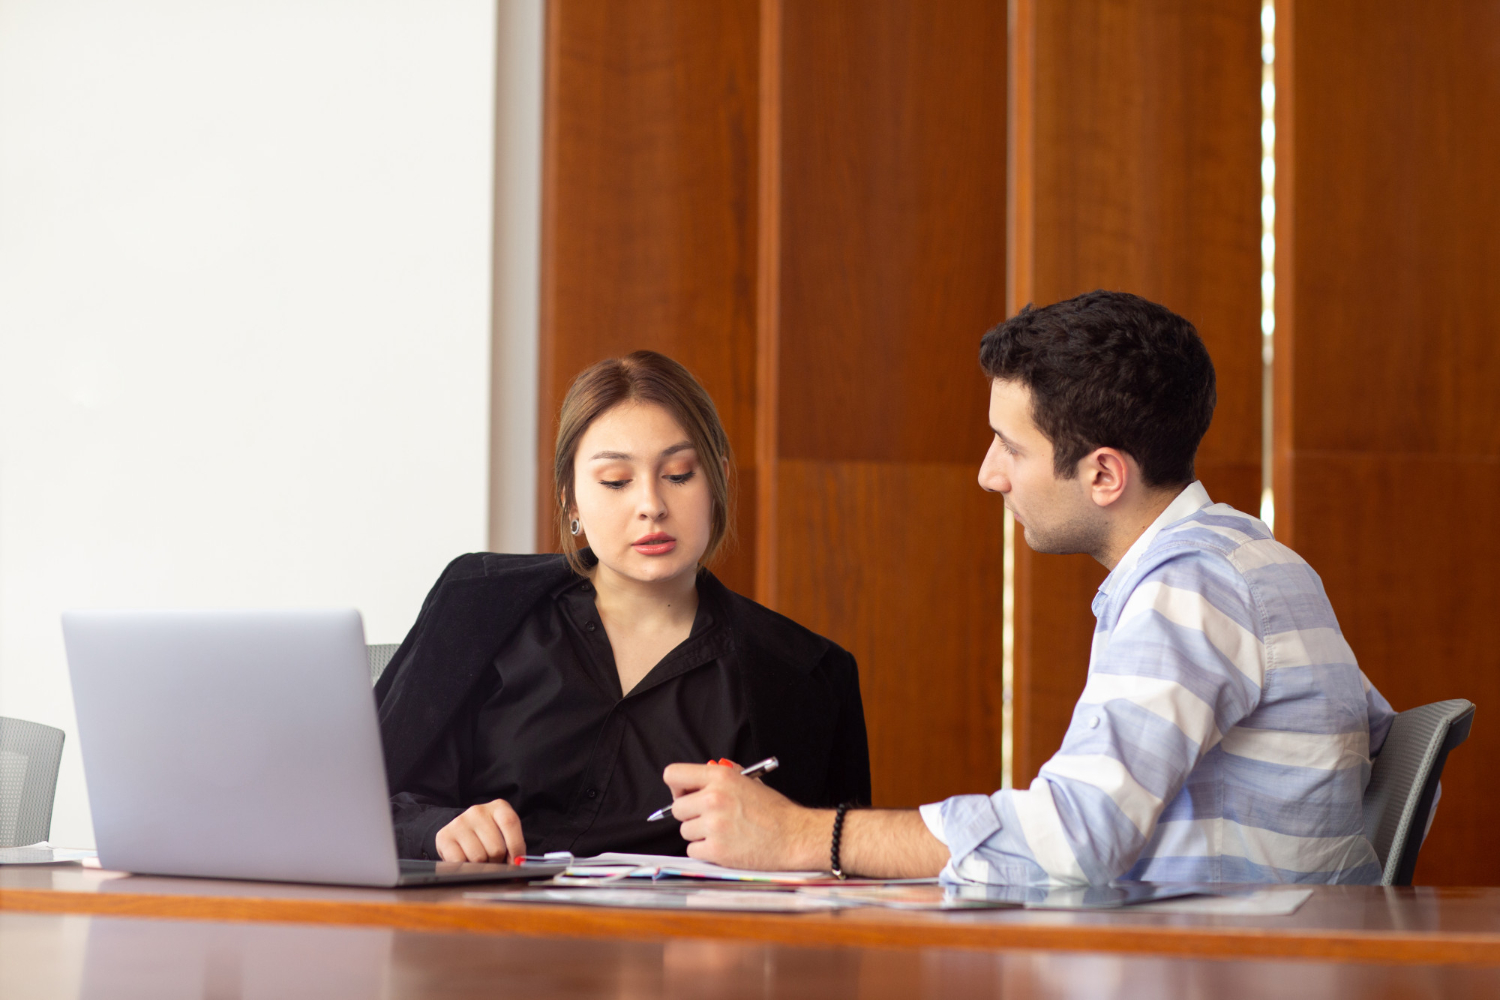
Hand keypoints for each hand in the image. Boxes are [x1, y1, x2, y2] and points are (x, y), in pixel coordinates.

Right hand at [434, 798, 526, 862]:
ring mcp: (460, 822)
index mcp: (498, 807)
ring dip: (482, 865)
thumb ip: (514, 845)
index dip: (516, 847)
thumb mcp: (504, 833)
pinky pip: (460, 861)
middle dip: (497, 861)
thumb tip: (518, 864)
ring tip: (480, 859)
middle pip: (496, 847)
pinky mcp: (445, 836)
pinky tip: (466, 860)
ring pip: (479, 857)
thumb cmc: (488, 836)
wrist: (460, 832)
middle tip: (493, 860)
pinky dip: (465, 867)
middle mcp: (478, 811)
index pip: (510, 823)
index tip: (516, 862)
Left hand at [662, 763, 830, 870]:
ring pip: (685, 831)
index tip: (685, 795)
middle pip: (677, 808)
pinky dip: (705, 851)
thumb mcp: (749, 781)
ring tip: (723, 833)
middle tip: (709, 818)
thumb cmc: (774, 811)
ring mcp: (713, 826)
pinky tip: (724, 846)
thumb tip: (700, 776)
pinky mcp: (716, 851)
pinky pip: (693, 850)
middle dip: (691, 814)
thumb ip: (723, 776)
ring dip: (699, 834)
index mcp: (721, 777)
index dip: (677, 787)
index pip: (673, 775)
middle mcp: (713, 799)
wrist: (794, 836)